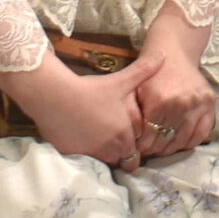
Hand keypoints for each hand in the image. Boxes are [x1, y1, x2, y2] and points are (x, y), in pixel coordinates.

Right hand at [0, 51, 165, 168]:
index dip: (135, 147)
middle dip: (121, 154)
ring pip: (104, 163)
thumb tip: (163, 54)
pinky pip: (85, 162)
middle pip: (121, 160)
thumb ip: (144, 70)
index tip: (129, 138)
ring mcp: (91, 156)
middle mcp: (110, 150)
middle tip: (114, 139)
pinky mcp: (73, 157)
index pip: (137, 153)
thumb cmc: (91, 89)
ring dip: (105, 155)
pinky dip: (86, 154)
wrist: (55, 96)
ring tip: (99, 139)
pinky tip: (83, 139)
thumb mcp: (120, 80)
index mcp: (125, 136)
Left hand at [134, 4, 217, 157]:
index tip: (140, 150)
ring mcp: (197, 104)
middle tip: (151, 152)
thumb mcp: (137, 90)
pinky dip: (191, 142)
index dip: (143, 146)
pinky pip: (202, 132)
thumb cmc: (152, 72)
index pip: (150, 136)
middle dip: (156, 149)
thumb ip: (136, 116)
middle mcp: (180, 104)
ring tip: (164, 149)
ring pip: (184, 139)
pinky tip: (181, 143)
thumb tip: (134, 142)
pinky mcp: (210, 103)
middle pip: (167, 140)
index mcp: (159, 101)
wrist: (174, 52)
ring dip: (172, 148)